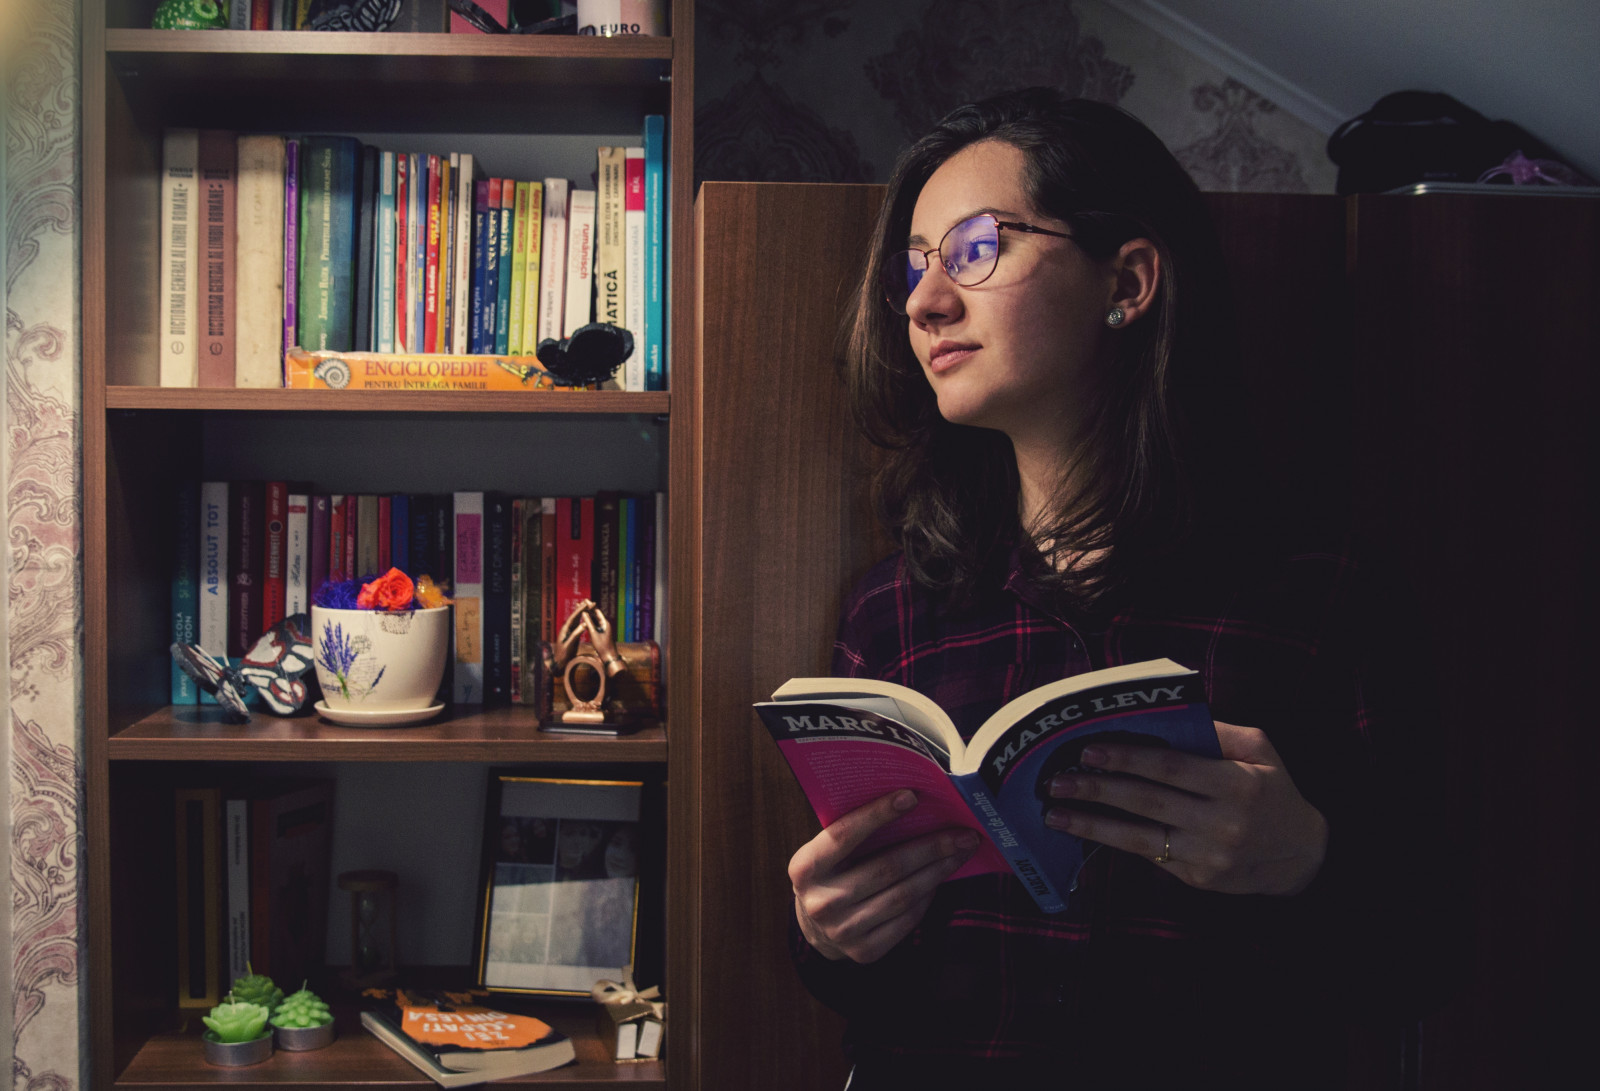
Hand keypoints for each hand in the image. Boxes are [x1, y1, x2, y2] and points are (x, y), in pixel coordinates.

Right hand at [789, 789, 980, 962]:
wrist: (814, 926)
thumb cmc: (831, 873)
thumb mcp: (828, 852)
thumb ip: (855, 832)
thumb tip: (910, 802)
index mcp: (805, 867)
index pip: (844, 835)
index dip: (878, 814)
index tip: (912, 797)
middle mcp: (821, 901)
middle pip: (887, 867)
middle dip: (931, 847)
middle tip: (963, 833)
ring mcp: (842, 930)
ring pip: (903, 895)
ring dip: (938, 870)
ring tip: (961, 853)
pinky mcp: (864, 951)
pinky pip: (907, 919)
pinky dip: (928, 896)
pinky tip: (940, 879)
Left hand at [1043, 721, 1327, 895]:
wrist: (1300, 855)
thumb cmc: (1273, 791)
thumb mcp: (1259, 751)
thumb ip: (1216, 732)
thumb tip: (1164, 718)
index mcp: (1238, 785)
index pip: (1171, 768)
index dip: (1128, 758)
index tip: (1089, 750)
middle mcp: (1222, 823)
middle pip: (1148, 803)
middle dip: (1098, 789)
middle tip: (1058, 780)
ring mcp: (1208, 856)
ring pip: (1140, 838)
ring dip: (1092, 825)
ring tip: (1055, 814)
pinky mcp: (1197, 878)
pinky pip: (1149, 855)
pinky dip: (1113, 841)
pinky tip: (1085, 829)